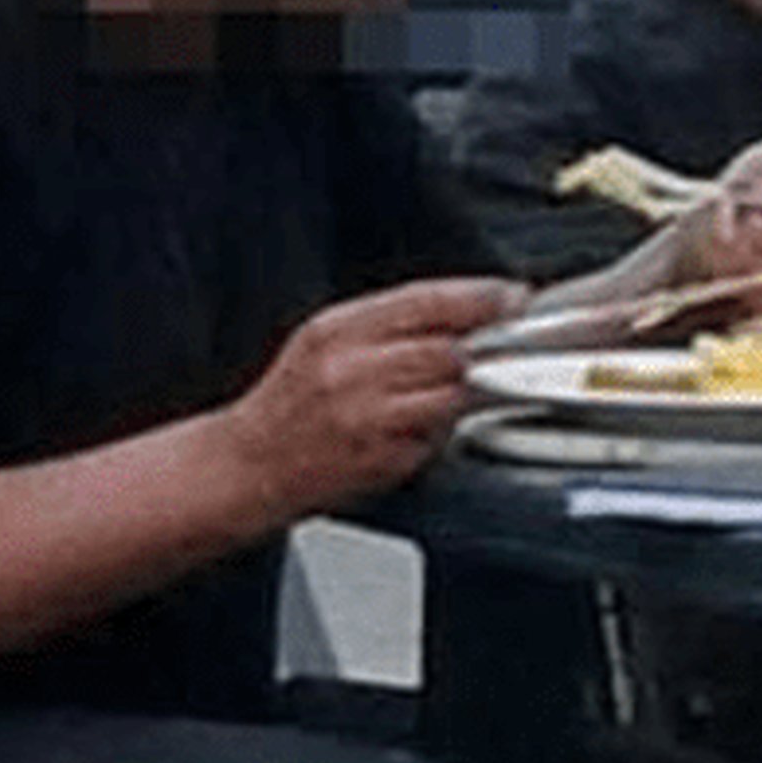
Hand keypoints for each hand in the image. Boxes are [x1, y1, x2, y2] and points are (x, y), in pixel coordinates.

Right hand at [227, 276, 526, 515]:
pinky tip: (409, 431)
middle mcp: (351, 372)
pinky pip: (436, 439)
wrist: (248, 466)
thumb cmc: (290, 402)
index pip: (425, 301)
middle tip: (492, 350)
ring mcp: (368, 420)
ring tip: (436, 394)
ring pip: (450, 396)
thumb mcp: (324, 340)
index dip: (480, 296)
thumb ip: (388, 322)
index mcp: (337, 331)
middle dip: (479, 350)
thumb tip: (461, 307)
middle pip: (449, 351)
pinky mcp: (382, 461)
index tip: (513, 296)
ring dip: (460, 394)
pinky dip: (436, 433)